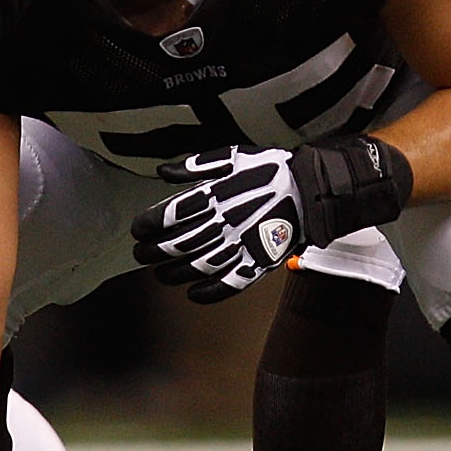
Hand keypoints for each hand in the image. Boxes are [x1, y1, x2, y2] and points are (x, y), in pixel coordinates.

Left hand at [132, 138, 414, 305]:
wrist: (311, 190)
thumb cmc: (270, 170)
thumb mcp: (232, 156)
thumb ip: (196, 164)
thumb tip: (162, 171)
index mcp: (216, 195)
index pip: (171, 215)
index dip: (149, 225)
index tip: (139, 230)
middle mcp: (225, 223)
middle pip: (178, 245)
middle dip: (153, 252)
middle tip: (140, 254)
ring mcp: (242, 245)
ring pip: (198, 267)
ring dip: (174, 274)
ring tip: (160, 275)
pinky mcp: (258, 263)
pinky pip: (229, 284)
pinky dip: (208, 293)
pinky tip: (192, 294)